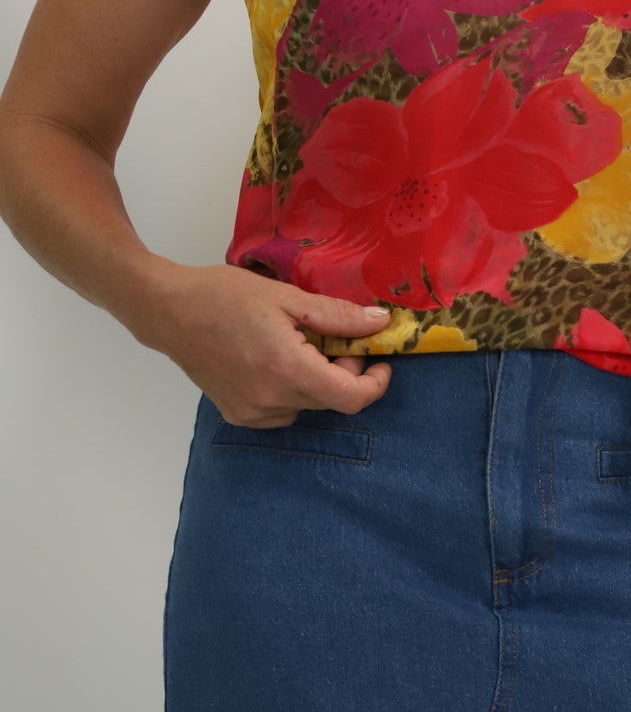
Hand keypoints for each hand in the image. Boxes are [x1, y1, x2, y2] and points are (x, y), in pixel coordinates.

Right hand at [129, 261, 393, 426]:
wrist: (169, 311)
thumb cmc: (225, 295)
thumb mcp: (287, 297)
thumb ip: (337, 315)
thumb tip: (381, 323)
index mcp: (287, 369)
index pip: (350, 399)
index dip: (375, 384)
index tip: (379, 360)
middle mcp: (271, 401)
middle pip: (330, 400)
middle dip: (343, 371)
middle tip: (333, 336)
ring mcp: (252, 413)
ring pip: (307, 405)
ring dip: (317, 380)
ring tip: (299, 343)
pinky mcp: (237, 415)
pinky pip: (283, 411)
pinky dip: (292, 390)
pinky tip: (275, 360)